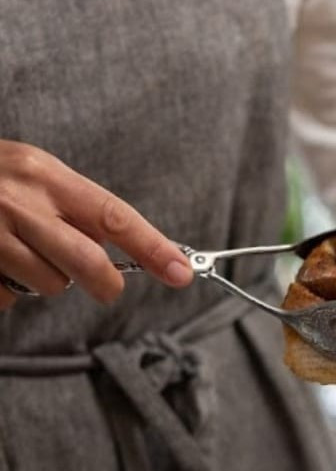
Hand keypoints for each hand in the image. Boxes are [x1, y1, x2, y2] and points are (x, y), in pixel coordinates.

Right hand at [0, 141, 193, 310]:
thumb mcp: (30, 172)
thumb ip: (71, 205)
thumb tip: (120, 246)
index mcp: (45, 174)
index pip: (113, 215)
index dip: (152, 248)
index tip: (183, 273)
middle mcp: (19, 202)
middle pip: (87, 263)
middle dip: (104, 283)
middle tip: (105, 285)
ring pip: (48, 285)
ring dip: (44, 281)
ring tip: (20, 254)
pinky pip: (6, 298)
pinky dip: (5, 290)